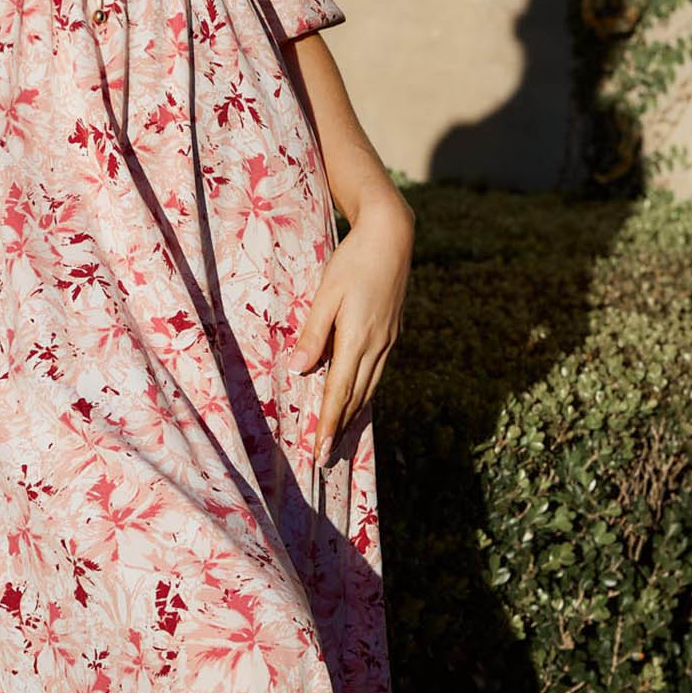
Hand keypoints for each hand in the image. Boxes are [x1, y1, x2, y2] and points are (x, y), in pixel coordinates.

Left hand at [293, 192, 414, 466]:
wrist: (392, 236)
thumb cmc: (352, 261)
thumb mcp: (325, 295)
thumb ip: (313, 335)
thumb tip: (299, 371)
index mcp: (357, 338)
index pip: (339, 392)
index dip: (329, 424)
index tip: (321, 451)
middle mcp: (377, 345)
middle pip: (356, 397)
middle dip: (341, 428)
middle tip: (326, 456)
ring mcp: (388, 340)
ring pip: (369, 387)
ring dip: (354, 414)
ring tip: (341, 436)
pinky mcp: (392, 333)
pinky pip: (377, 372)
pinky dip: (365, 392)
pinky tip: (358, 399)